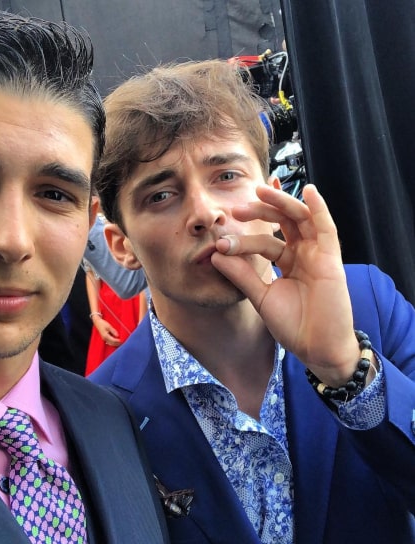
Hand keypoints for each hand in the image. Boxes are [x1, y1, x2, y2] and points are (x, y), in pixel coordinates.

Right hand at [93, 317, 121, 346]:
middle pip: (112, 344)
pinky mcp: (105, 339)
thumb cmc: (103, 324)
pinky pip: (110, 343)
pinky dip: (114, 343)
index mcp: (105, 336)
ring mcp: (104, 339)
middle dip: (118, 343)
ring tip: (121, 342)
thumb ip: (113, 331)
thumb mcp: (109, 326)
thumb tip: (117, 335)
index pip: (113, 340)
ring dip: (116, 344)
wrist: (97, 323)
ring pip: (111, 344)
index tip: (122, 340)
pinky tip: (117, 342)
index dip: (118, 341)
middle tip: (123, 342)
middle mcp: (104, 339)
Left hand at [211, 183, 359, 385]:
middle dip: (260, 212)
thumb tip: (216, 254)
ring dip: (282, 203)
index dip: (244, 237)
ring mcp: (317, 254)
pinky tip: (309, 191)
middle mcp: (303, 254)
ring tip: (261, 192)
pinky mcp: (331, 258)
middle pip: (282, 223)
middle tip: (236, 210)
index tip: (221, 239)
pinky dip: (319, 208)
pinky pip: (327, 227)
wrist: (316, 347)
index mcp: (288, 262)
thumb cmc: (293, 325)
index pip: (265, 240)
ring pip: (301, 219)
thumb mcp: (261, 297)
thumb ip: (242, 275)